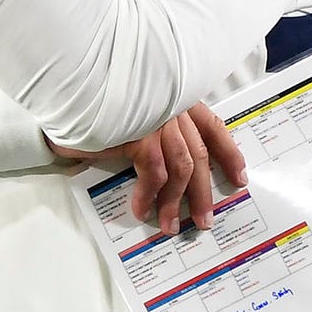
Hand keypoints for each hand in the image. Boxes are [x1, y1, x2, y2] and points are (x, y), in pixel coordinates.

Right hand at [54, 103, 246, 237]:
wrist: (72, 86)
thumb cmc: (99, 98)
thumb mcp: (136, 108)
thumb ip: (156, 127)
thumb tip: (166, 167)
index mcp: (176, 98)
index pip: (213, 127)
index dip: (229, 155)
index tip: (240, 178)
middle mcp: (172, 107)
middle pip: (199, 156)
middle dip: (203, 192)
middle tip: (205, 219)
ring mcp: (158, 119)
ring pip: (181, 169)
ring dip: (175, 202)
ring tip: (170, 225)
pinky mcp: (140, 133)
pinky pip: (153, 173)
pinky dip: (149, 195)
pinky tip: (142, 209)